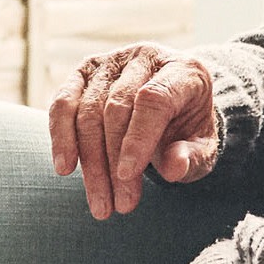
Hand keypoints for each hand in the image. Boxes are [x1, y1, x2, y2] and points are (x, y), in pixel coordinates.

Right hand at [47, 43, 217, 219]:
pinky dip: (60, 135)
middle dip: (112, 161)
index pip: (153, 98)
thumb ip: (192, 156)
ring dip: (89, 161)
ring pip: (87, 110)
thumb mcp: (203, 147)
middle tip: (119, 206)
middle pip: (116, 107)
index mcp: (182, 70)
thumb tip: (174, 167)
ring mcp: (112, 61)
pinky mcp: (85, 71)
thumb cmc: (188, 130)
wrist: (174, 107)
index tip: (127, 176)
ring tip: (100, 203)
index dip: (138, 138)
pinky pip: (63, 102)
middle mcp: (145, 57)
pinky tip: (65, 168)